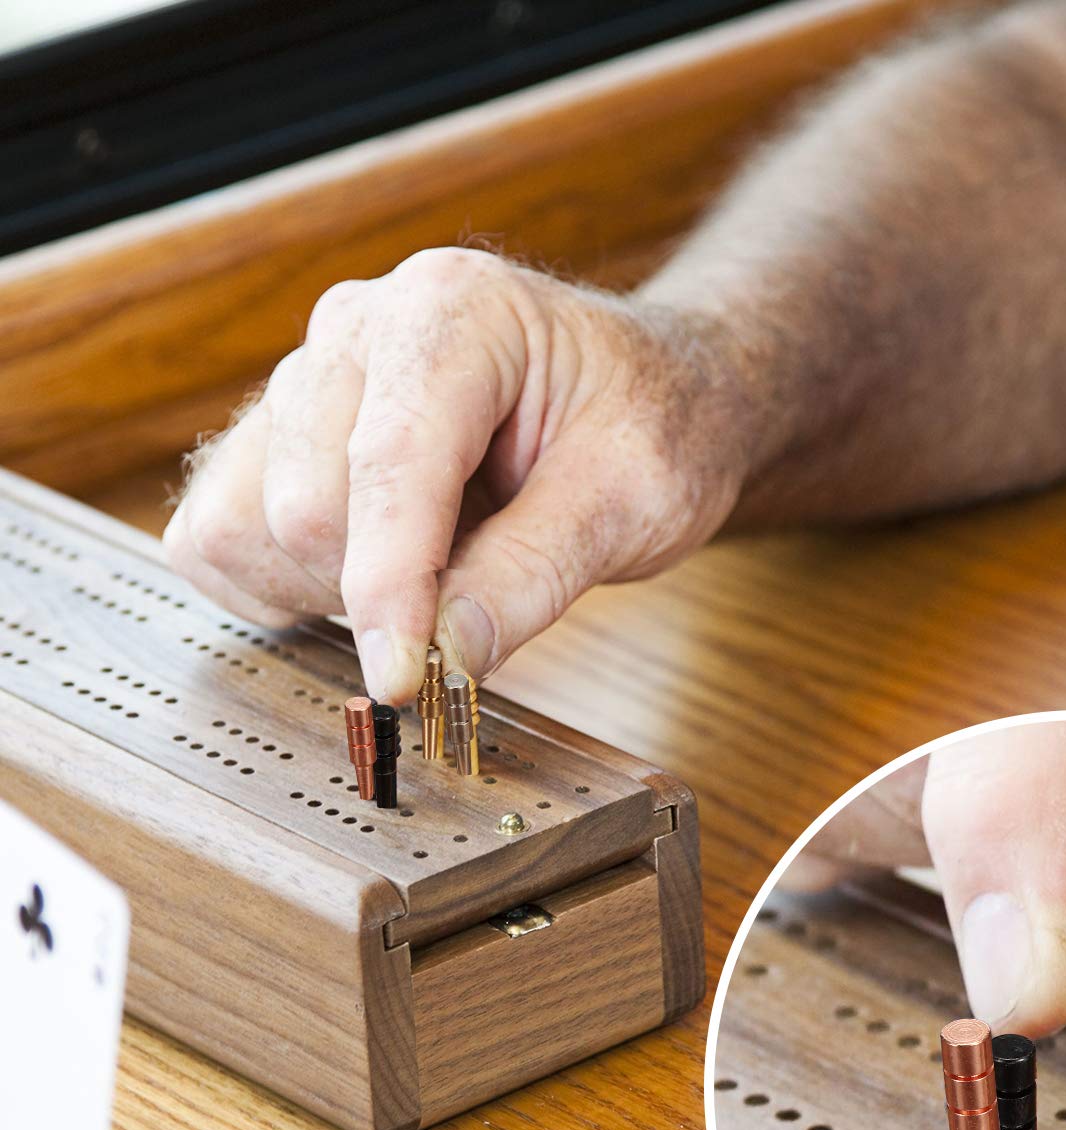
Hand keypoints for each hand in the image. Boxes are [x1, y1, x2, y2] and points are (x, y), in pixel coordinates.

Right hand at [165, 249, 751, 702]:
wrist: (648, 393)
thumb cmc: (650, 424)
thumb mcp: (633, 500)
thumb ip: (534, 575)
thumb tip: (445, 660)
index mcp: (455, 314)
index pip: (389, 462)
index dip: (389, 587)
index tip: (403, 683)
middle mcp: (360, 329)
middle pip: (303, 504)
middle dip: (375, 596)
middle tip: (469, 614)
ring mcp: (308, 378)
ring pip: (245, 523)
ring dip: (326, 590)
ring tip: (432, 573)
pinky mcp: (278, 436)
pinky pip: (220, 534)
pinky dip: (280, 583)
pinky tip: (374, 576)